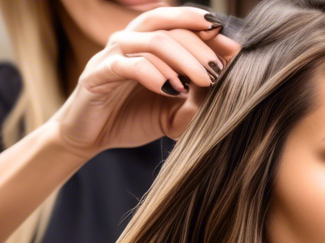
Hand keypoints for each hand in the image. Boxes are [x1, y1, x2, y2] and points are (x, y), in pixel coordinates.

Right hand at [48, 6, 240, 158]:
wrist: (90, 138)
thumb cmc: (132, 118)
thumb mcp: (175, 112)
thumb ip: (198, 100)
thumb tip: (227, 86)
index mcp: (149, 41)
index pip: (182, 23)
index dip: (209, 31)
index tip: (234, 49)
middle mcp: (131, 39)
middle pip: (170, 26)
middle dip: (201, 46)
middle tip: (219, 70)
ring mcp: (113, 54)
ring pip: (153, 40)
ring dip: (183, 59)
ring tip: (202, 81)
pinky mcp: (97, 74)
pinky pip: (129, 64)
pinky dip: (155, 74)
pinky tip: (171, 90)